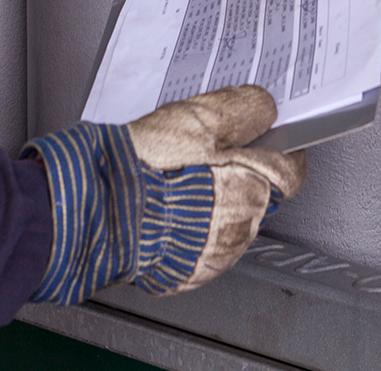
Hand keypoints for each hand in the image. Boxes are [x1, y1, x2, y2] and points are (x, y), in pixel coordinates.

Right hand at [27, 85, 304, 303]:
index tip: (263, 135)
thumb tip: (265, 106)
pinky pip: (199, 246)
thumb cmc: (137, 167)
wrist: (88, 211)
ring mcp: (212, 256)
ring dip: (212, 202)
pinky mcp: (184, 274)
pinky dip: (188, 228)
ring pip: (228, 222)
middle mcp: (240, 228)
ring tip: (174, 179)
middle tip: (204, 153)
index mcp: (252, 186)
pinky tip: (162, 206)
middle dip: (239, 172)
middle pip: (259, 194)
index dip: (277, 146)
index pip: (291, 168)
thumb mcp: (195, 117)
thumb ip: (241, 108)